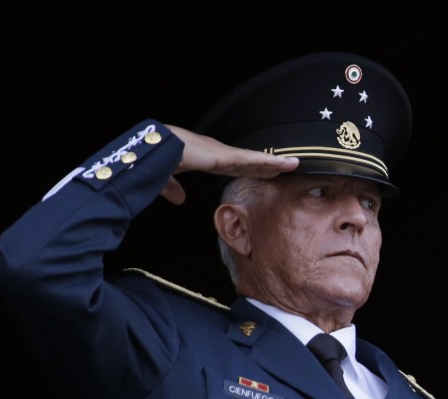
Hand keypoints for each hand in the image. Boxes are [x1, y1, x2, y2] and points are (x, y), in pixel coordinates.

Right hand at [158, 125, 299, 204]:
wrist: (154, 148)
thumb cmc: (157, 159)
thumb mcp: (167, 179)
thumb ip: (174, 189)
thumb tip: (179, 200)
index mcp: (205, 159)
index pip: (234, 167)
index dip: (250, 169)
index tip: (263, 173)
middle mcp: (217, 153)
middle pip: (249, 162)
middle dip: (267, 166)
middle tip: (286, 168)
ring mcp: (222, 153)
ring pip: (255, 160)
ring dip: (274, 162)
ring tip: (293, 164)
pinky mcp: (225, 155)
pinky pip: (252, 160)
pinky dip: (269, 161)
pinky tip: (283, 164)